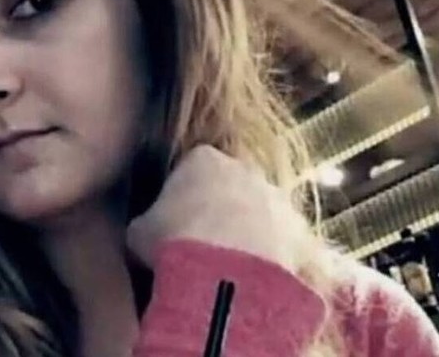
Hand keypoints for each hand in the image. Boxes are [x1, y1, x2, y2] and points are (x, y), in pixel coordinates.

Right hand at [126, 145, 310, 271]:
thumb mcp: (138, 232)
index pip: (190, 167)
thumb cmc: (173, 242)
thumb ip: (144, 224)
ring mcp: (277, 198)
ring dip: (248, 232)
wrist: (225, 274)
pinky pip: (283, 242)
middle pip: (230, 185)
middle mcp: (245, 169)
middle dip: (220, 209)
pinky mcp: (299, 231)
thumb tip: (143, 231)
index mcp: (202, 159)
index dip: (181, 195)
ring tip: (229, 266)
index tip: (173, 220)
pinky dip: (271, 257)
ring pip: (260, 212)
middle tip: (203, 243)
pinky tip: (253, 279)